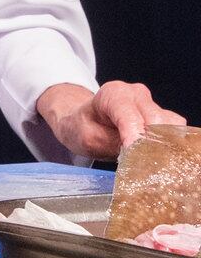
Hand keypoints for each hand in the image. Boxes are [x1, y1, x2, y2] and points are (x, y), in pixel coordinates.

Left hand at [36, 81, 185, 159]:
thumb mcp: (89, 138)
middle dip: (152, 144)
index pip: (131, 116)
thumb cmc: (84, 127)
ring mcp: (152, 103)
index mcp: (114, 94)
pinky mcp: (163, 116)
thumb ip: (114, 143)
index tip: (135, 153)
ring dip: (162, 145)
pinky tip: (156, 155)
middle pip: (157, 120)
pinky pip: (174, 131)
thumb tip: (139, 153)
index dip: (135, 137)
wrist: (83, 121)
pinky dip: (167, 144)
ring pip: (171, 125)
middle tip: (143, 164)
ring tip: (148, 160)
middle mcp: (136, 94)